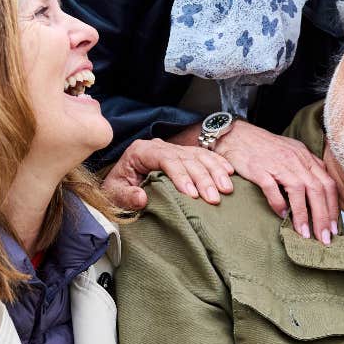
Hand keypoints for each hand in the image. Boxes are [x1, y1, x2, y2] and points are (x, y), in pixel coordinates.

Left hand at [103, 139, 234, 209]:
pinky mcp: (184, 154)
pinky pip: (204, 154)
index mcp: (142, 150)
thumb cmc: (118, 188)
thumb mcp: (114, 194)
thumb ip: (126, 196)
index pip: (165, 158)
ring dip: (214, 172)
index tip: (191, 194)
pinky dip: (218, 164)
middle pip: (186, 158)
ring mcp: (173, 148)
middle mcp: (159, 145)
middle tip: (213, 198)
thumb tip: (142, 198)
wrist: (119, 182)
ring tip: (226, 189)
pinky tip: (229, 173)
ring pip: (198, 155)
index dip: (180, 175)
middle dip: (202, 178)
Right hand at [214, 121, 338, 244]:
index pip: (327, 184)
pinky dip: (278, 203)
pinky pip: (272, 188)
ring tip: (305, 234)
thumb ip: (306, 169)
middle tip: (324, 239)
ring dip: (303, 215)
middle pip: (317, 189)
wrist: (237, 135)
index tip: (332, 228)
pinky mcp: (259, 168)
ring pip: (298, 190)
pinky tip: (281, 216)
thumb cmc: (264, 147)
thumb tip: (318, 193)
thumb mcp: (292, 153)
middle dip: (323, 217)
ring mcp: (278, 163)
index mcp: (305, 157)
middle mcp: (296, 159)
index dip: (332, 207)